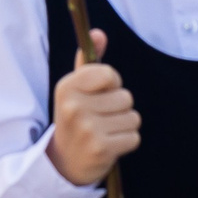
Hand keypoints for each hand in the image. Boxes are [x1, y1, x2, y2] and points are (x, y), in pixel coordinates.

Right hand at [44, 30, 137, 186]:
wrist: (63, 163)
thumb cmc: (74, 119)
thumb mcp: (75, 90)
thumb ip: (88, 62)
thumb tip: (98, 34)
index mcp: (66, 87)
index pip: (109, 74)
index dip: (112, 84)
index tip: (101, 94)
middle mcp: (74, 106)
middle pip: (125, 97)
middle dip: (119, 108)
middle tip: (100, 119)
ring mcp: (87, 129)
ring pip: (132, 117)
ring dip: (124, 125)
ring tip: (105, 131)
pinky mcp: (101, 149)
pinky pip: (134, 137)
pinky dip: (127, 142)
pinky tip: (110, 145)